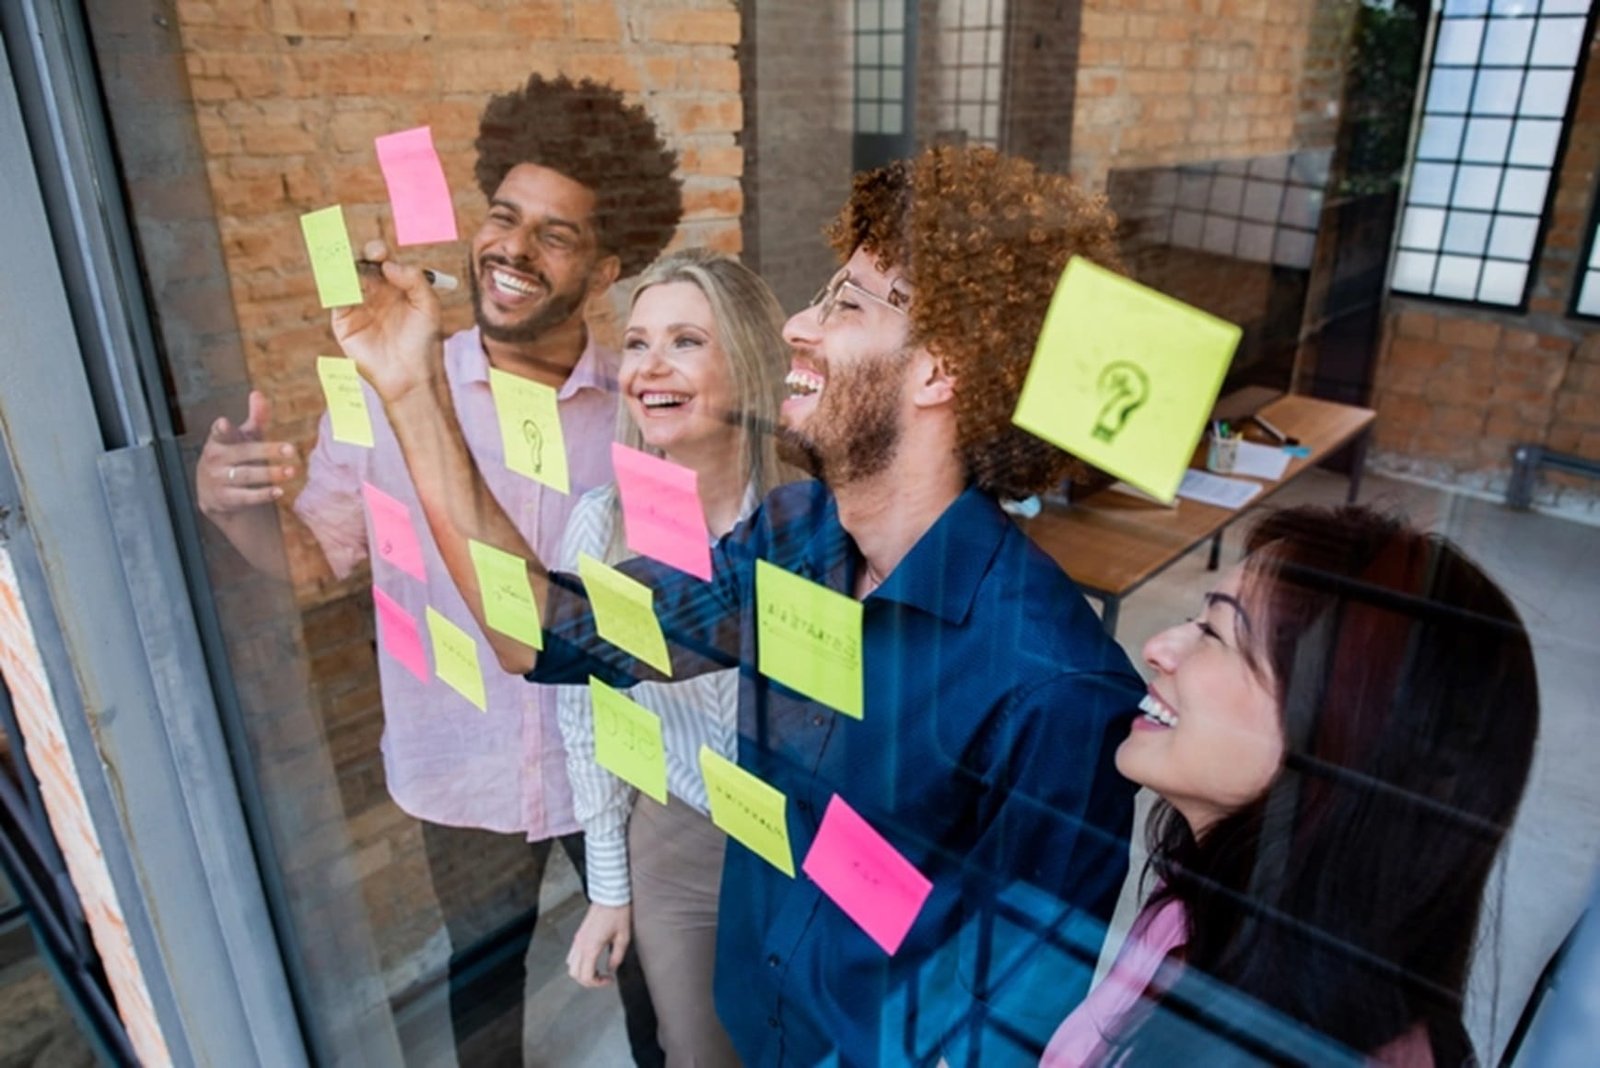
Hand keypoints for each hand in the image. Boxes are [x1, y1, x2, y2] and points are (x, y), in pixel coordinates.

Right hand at [196, 391, 298, 517]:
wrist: (212, 494)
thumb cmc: (232, 457)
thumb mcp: (242, 438)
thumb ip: (253, 419)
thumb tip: (258, 393)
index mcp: (218, 441)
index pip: (218, 433)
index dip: (221, 429)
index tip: (223, 423)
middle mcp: (216, 460)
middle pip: (243, 453)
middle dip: (267, 451)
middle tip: (292, 449)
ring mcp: (219, 480)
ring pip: (247, 476)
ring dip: (270, 474)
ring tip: (292, 471)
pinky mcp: (225, 499)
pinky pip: (246, 497)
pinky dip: (263, 495)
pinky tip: (280, 491)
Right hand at [331, 239, 444, 406]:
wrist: (411, 374)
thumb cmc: (423, 342)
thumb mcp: (428, 306)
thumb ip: (414, 280)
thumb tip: (388, 265)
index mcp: (395, 286)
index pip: (382, 260)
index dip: (379, 252)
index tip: (381, 253)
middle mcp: (374, 293)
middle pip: (360, 264)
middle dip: (361, 256)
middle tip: (367, 257)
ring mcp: (357, 306)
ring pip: (345, 278)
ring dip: (345, 267)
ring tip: (352, 266)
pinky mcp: (343, 322)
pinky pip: (336, 299)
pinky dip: (338, 289)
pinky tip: (347, 287)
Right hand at [566, 902, 631, 988]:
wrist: (611, 895)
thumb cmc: (618, 913)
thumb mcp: (623, 938)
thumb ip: (616, 957)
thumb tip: (611, 969)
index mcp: (591, 947)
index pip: (586, 976)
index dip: (597, 984)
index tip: (609, 979)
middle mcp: (580, 945)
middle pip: (574, 974)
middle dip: (588, 981)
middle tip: (603, 978)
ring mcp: (577, 939)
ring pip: (571, 965)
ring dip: (582, 972)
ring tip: (597, 970)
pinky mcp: (579, 934)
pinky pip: (572, 954)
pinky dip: (579, 963)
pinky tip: (592, 959)